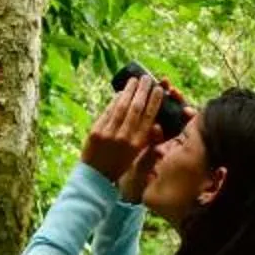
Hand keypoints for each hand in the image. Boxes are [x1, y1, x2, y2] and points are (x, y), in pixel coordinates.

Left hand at [82, 75, 172, 202]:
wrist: (96, 176)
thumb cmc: (119, 164)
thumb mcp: (137, 155)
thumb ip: (146, 139)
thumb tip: (156, 123)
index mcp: (138, 144)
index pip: (149, 117)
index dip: (155, 101)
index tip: (159, 89)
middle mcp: (125, 137)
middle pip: (136, 108)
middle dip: (143, 90)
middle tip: (146, 78)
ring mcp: (109, 133)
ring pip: (121, 106)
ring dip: (128, 90)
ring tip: (134, 80)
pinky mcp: (95, 131)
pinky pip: (107, 111)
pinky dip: (114, 100)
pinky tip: (120, 92)